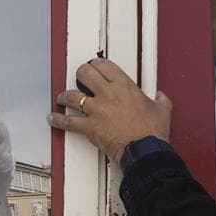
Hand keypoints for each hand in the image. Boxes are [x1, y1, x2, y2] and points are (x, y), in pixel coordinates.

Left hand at [49, 58, 171, 159]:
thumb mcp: (162, 110)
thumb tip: (161, 97)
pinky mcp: (90, 127)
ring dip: (65, 95)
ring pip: (72, 96)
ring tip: (63, 97)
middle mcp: (108, 94)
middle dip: (80, 73)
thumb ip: (161, 100)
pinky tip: (53, 118)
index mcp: (125, 86)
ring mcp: (97, 110)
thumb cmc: (152, 132)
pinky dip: (58, 120)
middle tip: (80, 76)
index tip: (95, 66)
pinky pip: (68, 122)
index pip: (104, 65)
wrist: (145, 151)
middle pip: (85, 74)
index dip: (96, 63)